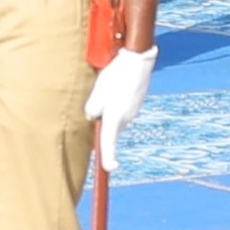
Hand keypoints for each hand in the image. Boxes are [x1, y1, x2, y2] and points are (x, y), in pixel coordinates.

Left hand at [85, 45, 156, 172]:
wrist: (137, 62)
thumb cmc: (115, 77)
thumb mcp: (97, 93)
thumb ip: (92, 109)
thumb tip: (93, 117)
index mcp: (114, 118)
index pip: (108, 143)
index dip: (108, 157)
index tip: (110, 168)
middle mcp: (125, 118)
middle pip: (110, 128)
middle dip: (103, 122)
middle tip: (97, 101)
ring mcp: (133, 111)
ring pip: (116, 117)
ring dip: (109, 110)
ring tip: (108, 88)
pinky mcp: (136, 103)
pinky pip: (123, 108)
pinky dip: (117, 102)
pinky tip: (116, 86)